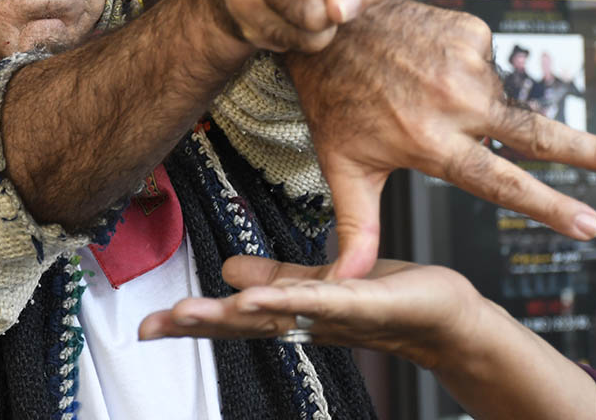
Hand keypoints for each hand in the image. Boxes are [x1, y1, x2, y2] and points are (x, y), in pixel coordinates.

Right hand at [140, 256, 595, 419]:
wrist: (448, 316)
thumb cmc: (388, 298)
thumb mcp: (320, 282)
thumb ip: (275, 276)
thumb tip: (227, 270)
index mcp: (294, 313)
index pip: (236, 317)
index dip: (192, 322)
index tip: (147, 325)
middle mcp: (309, 320)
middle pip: (247, 324)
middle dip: (198, 326)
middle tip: (152, 326)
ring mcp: (336, 314)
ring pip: (277, 315)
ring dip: (231, 315)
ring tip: (190, 314)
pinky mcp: (367, 301)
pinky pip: (323, 300)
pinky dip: (289, 297)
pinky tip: (256, 294)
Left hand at [284, 0, 595, 277]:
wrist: (328, 22)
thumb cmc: (333, 98)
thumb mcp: (344, 165)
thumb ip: (357, 224)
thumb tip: (347, 279)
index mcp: (433, 143)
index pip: (502, 183)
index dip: (549, 206)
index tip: (592, 225)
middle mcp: (457, 104)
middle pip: (541, 135)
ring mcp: (468, 63)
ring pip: (496, 100)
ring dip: (473, 107)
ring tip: (418, 94)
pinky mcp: (471, 31)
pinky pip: (483, 63)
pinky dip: (463, 72)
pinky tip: (426, 65)